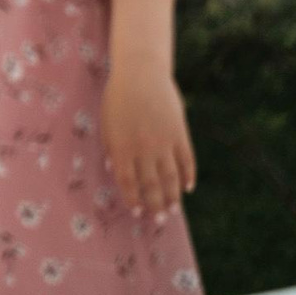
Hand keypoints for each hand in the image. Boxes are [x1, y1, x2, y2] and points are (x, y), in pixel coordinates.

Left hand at [101, 57, 195, 218]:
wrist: (141, 73)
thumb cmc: (117, 97)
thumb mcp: (106, 122)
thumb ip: (111, 147)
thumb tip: (113, 170)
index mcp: (122, 146)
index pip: (128, 181)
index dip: (133, 198)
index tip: (137, 211)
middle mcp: (144, 148)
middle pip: (151, 184)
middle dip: (155, 205)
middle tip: (158, 220)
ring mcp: (164, 142)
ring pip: (171, 177)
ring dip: (172, 196)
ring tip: (173, 211)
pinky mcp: (180, 134)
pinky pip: (187, 160)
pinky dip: (189, 176)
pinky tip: (188, 188)